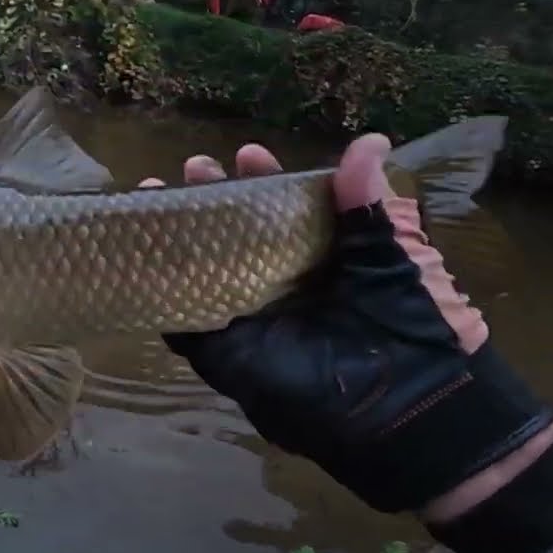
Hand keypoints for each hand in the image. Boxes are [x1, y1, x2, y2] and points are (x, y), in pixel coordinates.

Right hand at [144, 135, 552, 515]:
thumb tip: (368, 140)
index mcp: (326, 260)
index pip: (286, 210)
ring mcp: (252, 322)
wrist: (407, 411)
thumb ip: (370, 207)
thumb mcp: (396, 259)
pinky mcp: (228, 356)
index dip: (266, 180)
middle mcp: (284, 286)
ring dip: (179, 235)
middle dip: (214, 198)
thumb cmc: (414, 329)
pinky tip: (139, 256)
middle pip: (237, 235)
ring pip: (205, 271)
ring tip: (157, 193)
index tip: (249, 154)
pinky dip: (162, 295)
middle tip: (196, 167)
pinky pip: (186, 325)